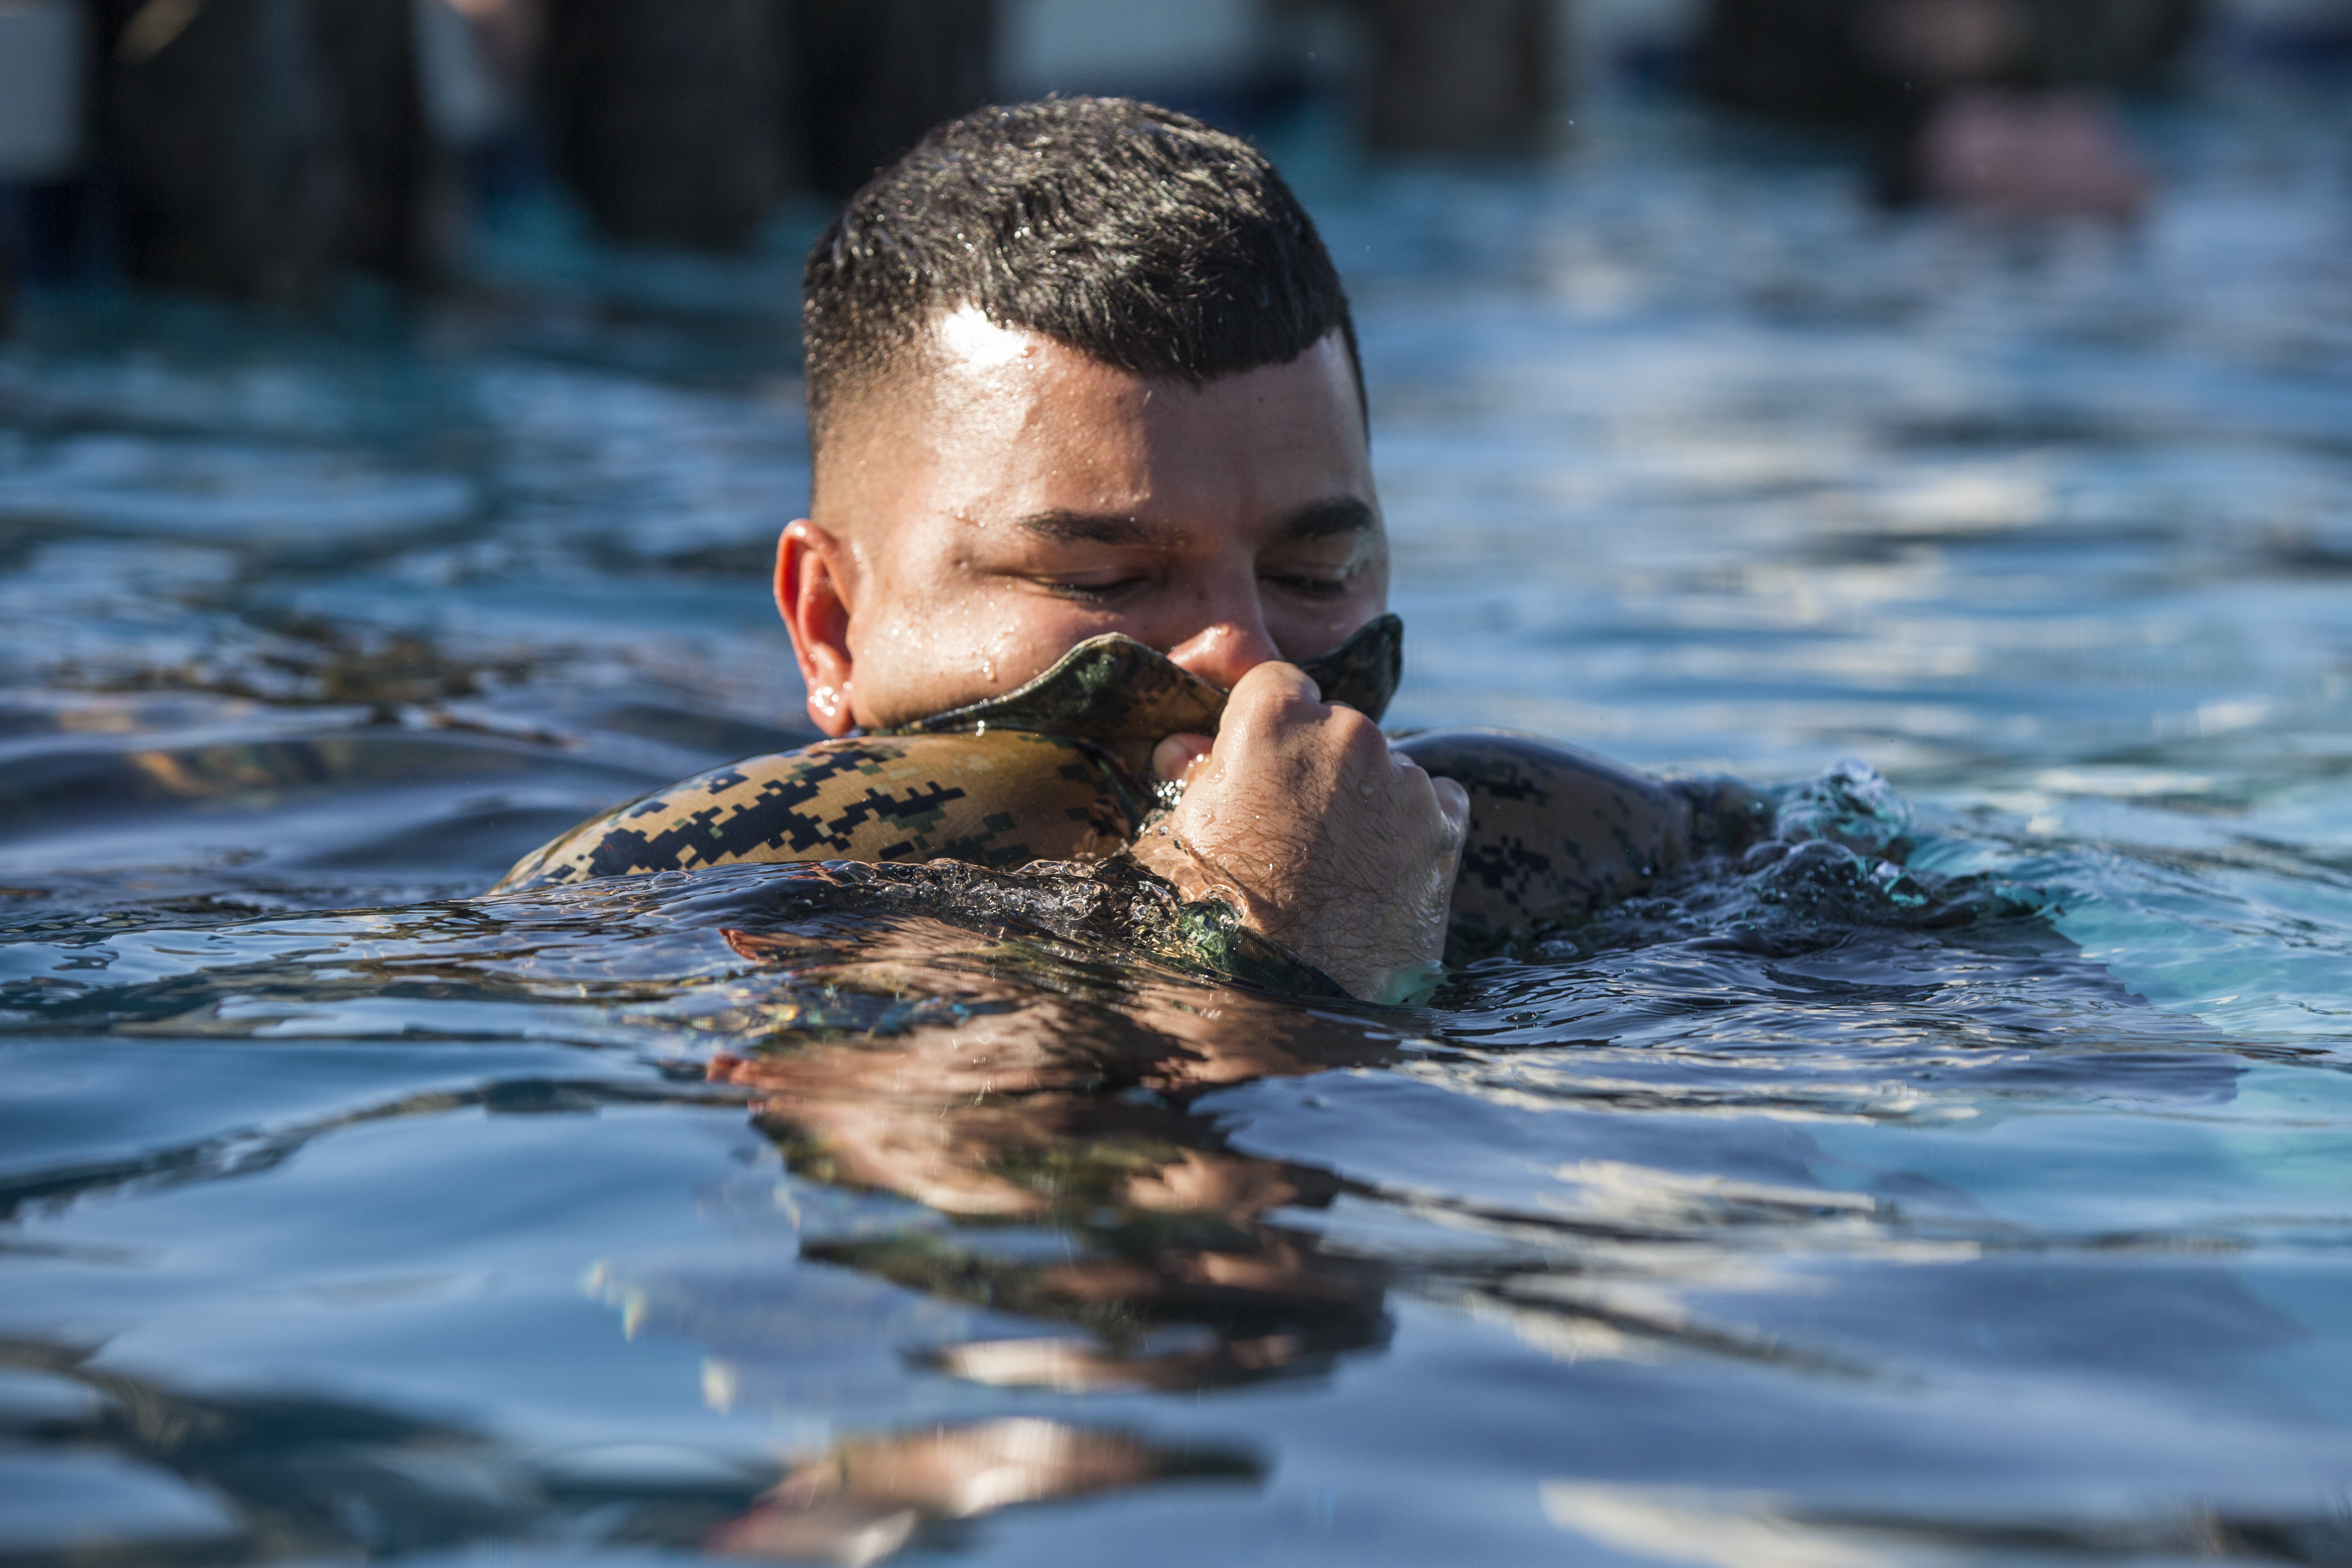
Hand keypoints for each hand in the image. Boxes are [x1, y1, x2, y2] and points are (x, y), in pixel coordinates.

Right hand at [1132, 662, 1466, 1001]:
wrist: (1286, 1000)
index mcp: (1273, 718)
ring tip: (1334, 863)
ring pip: (1384, 766)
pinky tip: (1379, 871)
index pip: (1277, 682)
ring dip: (1364, 796)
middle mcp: (1347, 732)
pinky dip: (1413, 825)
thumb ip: (1190, 776)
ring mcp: (1402, 778)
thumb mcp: (1175, 838)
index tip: (1259, 761)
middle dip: (1315, 763)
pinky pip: (1433, 802)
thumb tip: (1187, 747)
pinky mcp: (1445, 827)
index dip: (1265, 723)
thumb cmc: (1214, 917)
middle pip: (1334, 724)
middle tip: (1291, 826)